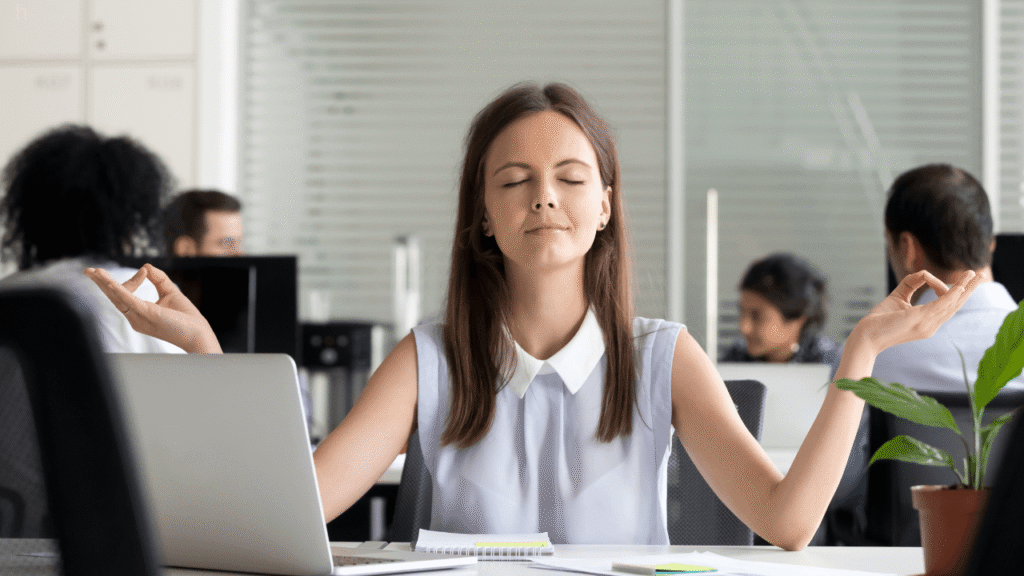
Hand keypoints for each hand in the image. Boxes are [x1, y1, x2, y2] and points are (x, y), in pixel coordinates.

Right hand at [84, 264, 221, 353]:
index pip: (126, 293)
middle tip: (88, 271)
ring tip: (94, 272)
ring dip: (104, 284)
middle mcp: (135, 317)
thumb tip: (146, 266)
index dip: (132, 279)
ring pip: (117, 298)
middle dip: (100, 283)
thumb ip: (158, 279)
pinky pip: (128, 300)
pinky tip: (108, 281)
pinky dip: (118, 289)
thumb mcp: (170, 292)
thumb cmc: (186, 318)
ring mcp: (138, 317)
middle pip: (113, 297)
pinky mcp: (146, 314)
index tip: (144, 271)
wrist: (198, 334)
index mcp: (139, 313)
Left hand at [849, 269, 979, 356]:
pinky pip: (941, 305)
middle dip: (969, 289)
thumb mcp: (897, 298)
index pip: (947, 306)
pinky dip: (951, 295)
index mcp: (927, 322)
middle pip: (956, 305)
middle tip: (981, 275)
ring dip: (964, 288)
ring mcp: (928, 324)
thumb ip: (910, 284)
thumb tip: (923, 273)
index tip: (961, 281)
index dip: (956, 294)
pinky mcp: (921, 319)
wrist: (865, 336)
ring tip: (975, 274)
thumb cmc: (878, 321)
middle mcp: (931, 325)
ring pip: (952, 303)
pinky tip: (959, 286)